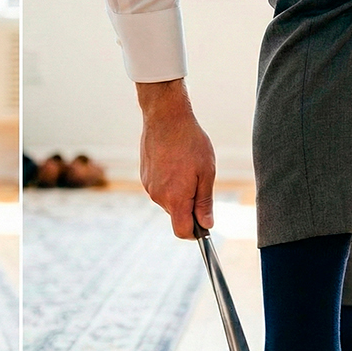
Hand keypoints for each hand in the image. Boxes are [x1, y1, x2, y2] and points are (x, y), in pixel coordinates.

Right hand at [136, 78, 214, 239]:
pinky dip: (170, 182)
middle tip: (200, 181)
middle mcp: (158, 196)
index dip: (195, 233)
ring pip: (168, 201)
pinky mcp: (144, 176)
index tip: (205, 224)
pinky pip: (160, 189)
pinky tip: (175, 162)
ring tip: (187, 167)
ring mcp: (149, 186)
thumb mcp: (206, 172)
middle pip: (176, 215)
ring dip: (180, 193)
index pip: (182, 231)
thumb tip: (207, 225)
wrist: (165, 118)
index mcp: (175, 198)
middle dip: (189, 207)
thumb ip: (205, 202)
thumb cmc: (190, 143)